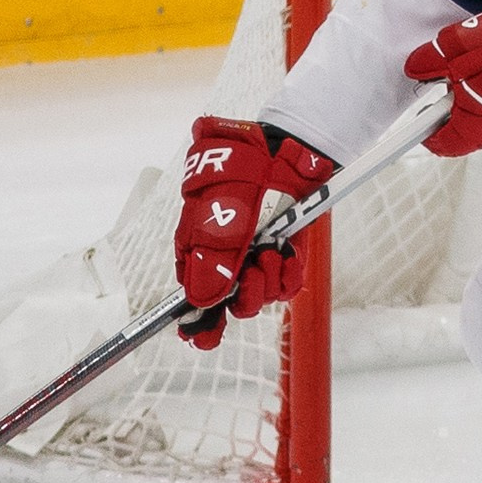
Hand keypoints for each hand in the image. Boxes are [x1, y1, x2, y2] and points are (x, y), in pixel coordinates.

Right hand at [172, 118, 335, 348]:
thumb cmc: (241, 170)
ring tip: (271, 250)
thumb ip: (210, 258)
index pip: (193, 296)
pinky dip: (288, 273)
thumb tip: (199, 301)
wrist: (284, 146)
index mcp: (198, 247)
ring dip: (267, 280)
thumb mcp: (218, 212)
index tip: (201, 336)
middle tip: (251, 274)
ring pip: (259, 296)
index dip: (197, 321)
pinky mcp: (284, 251)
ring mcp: (256, 255)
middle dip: (242, 298)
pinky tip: (286, 253)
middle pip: (229, 304)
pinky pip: (286, 283)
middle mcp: (227, 257)